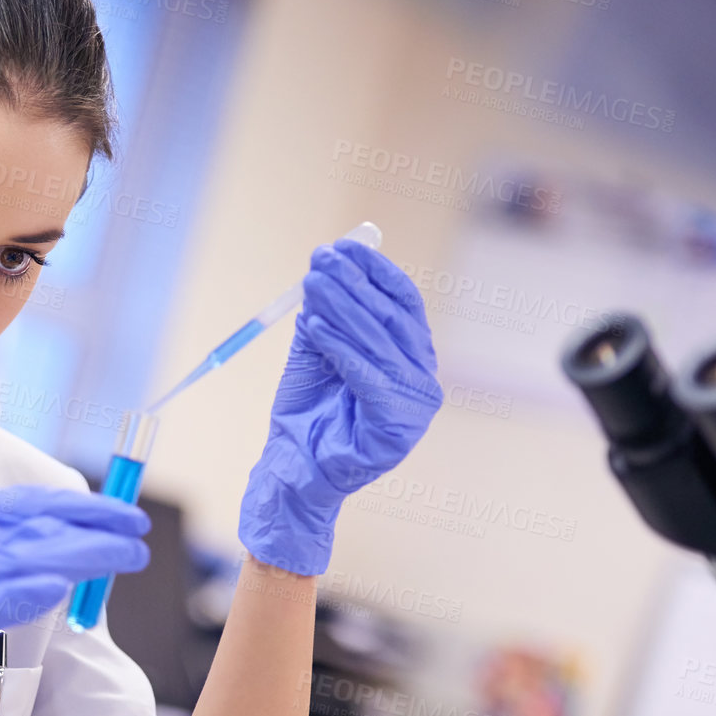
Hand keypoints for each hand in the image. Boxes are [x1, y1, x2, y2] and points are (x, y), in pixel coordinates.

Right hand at [0, 485, 150, 715]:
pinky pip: (9, 599)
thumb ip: (9, 549)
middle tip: (139, 532)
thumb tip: (75, 538)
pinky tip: (71, 587)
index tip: (123, 513)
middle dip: (99, 529)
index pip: (32, 504)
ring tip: (130, 556)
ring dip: (91, 556)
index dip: (83, 507)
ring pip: (37, 558)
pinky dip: (40, 591)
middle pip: (42, 527)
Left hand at [238, 239, 441, 575]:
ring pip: (380, 343)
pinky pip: (367, 376)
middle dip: (355, 283)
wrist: (293, 470)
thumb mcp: (316, 354)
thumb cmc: (306, 414)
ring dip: (343, 307)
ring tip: (312, 283)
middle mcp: (422, 379)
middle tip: (322, 258)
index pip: (404, 302)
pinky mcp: (397, 428)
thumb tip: (323, 267)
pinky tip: (315, 324)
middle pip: (393, 317)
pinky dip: (340, 347)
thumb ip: (326, 316)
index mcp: (410, 357)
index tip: (345, 245)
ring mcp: (415, 406)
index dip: (376, 271)